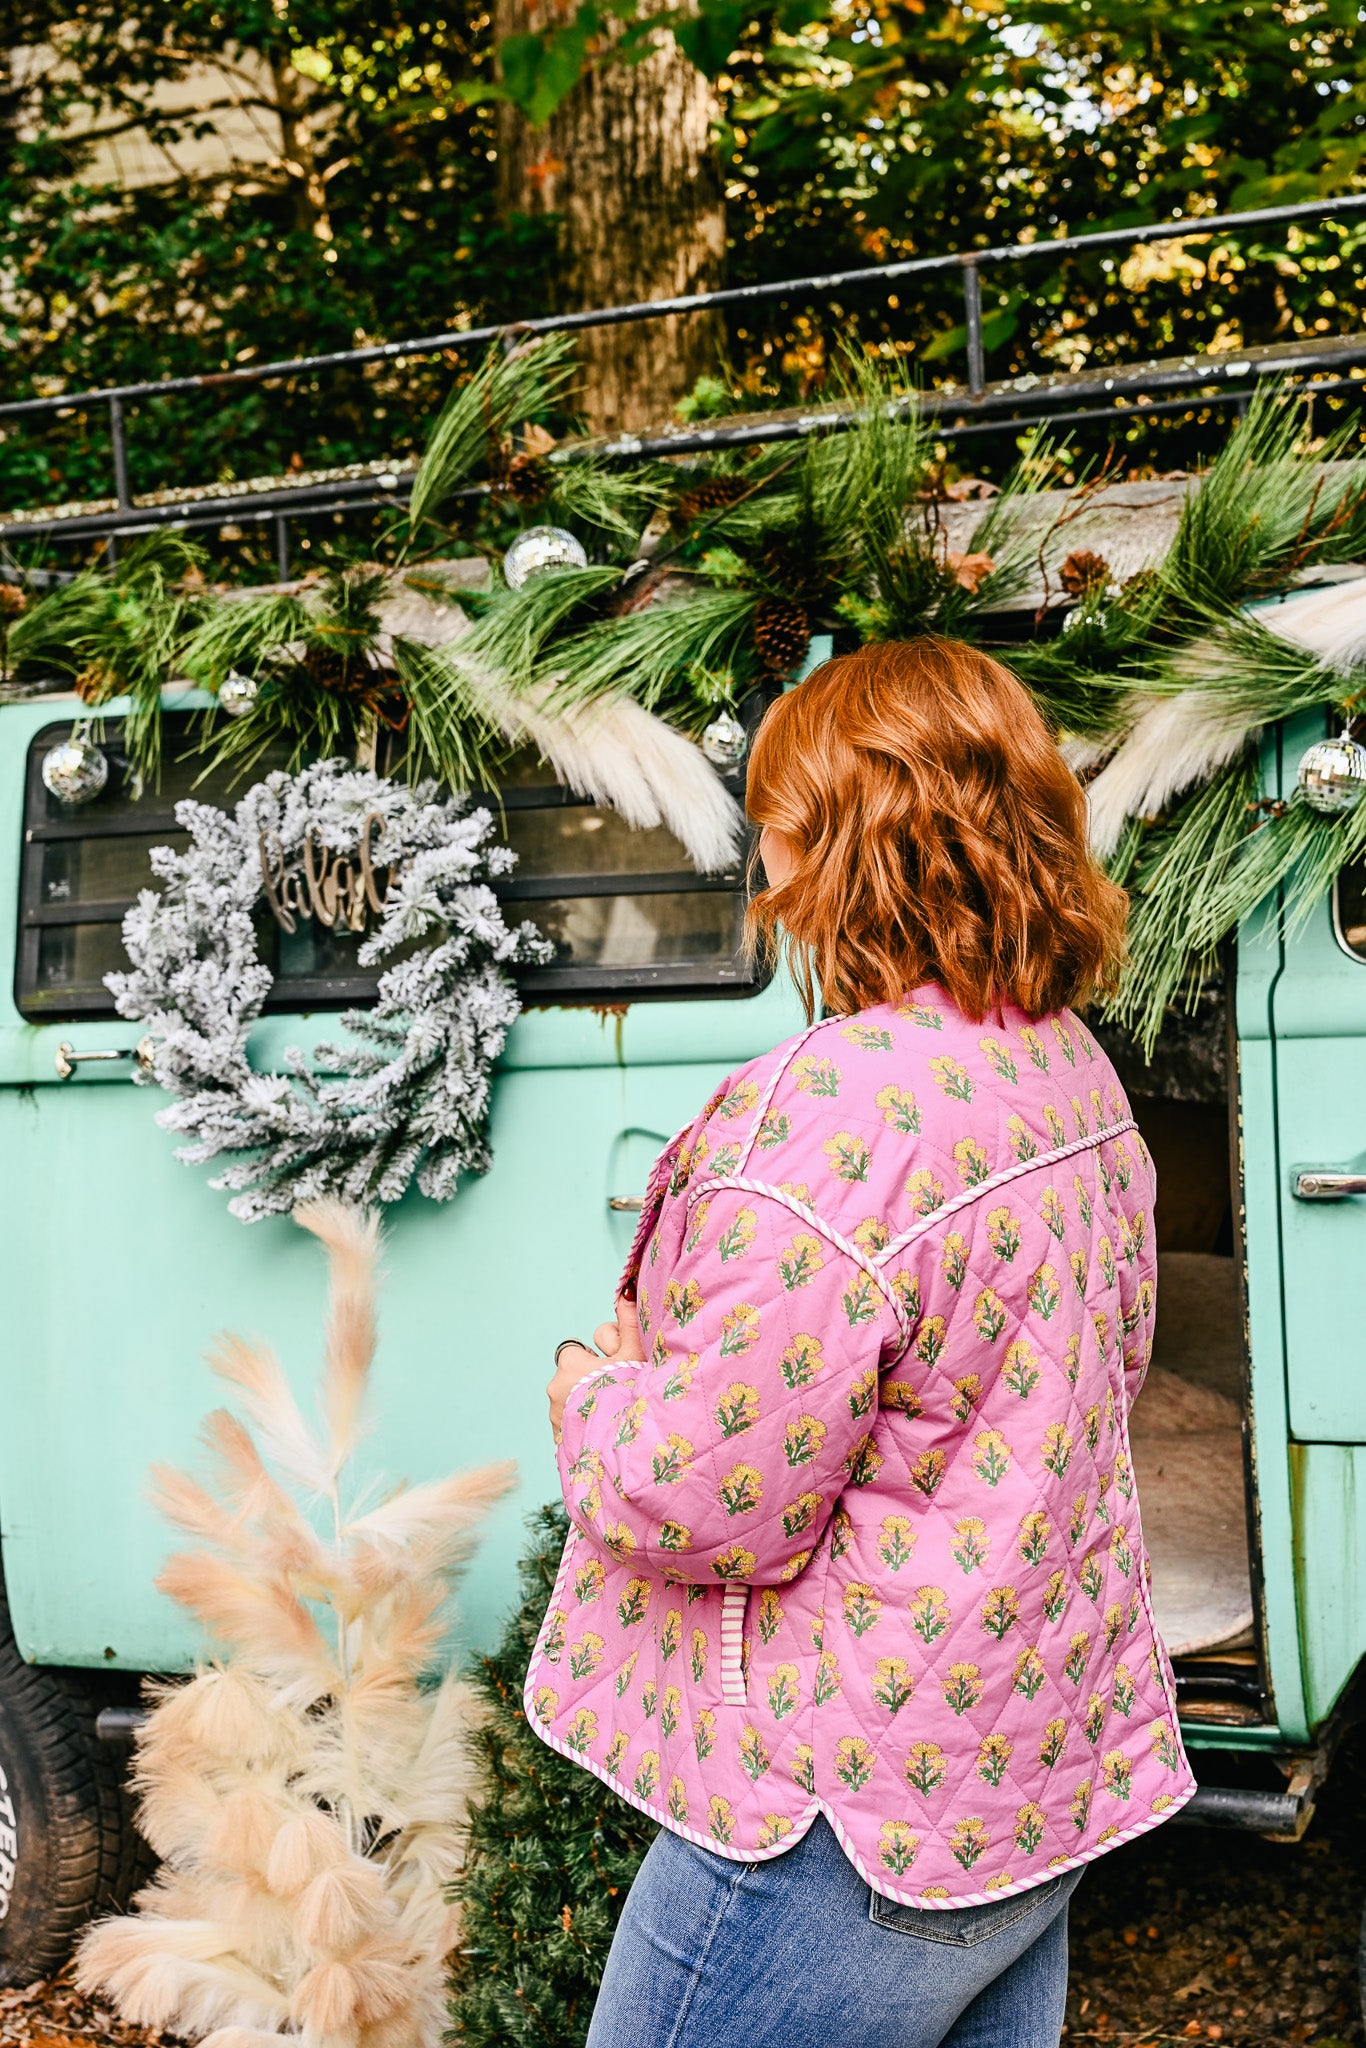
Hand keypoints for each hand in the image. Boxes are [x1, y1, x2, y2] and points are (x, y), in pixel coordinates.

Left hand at [547, 1296, 643, 1435]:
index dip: (597, 1360)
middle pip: (573, 1377)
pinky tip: (602, 1430)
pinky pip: (569, 1423)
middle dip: (590, 1382)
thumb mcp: (636, 1354)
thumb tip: (625, 1293)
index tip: (613, 1372)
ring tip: (610, 1415)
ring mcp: (555, 1416)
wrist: (627, 1447)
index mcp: (570, 1364)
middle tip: (614, 1393)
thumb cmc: (631, 1394)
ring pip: (571, 1400)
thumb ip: (629, 1323)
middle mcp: (555, 1388)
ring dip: (586, 1404)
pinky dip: (583, 1424)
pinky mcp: (558, 1438)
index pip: (576, 1351)